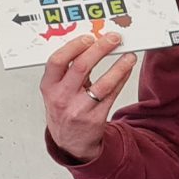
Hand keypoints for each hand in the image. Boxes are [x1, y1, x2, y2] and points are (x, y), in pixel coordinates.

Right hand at [40, 31, 135, 162]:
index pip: (57, 61)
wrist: (70, 141)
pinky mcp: (95, 118)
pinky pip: (112, 95)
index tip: (89, 37)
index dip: (74, 46)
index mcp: (48, 86)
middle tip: (113, 39)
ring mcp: (79, 109)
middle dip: (100, 49)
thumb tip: (89, 45)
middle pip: (81, 67)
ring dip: (119, 66)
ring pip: (102, 83)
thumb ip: (67, 71)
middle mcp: (62, 97)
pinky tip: (127, 69)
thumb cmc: (64, 109)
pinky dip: (121, 79)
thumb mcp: (56, 90)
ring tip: (129, 55)